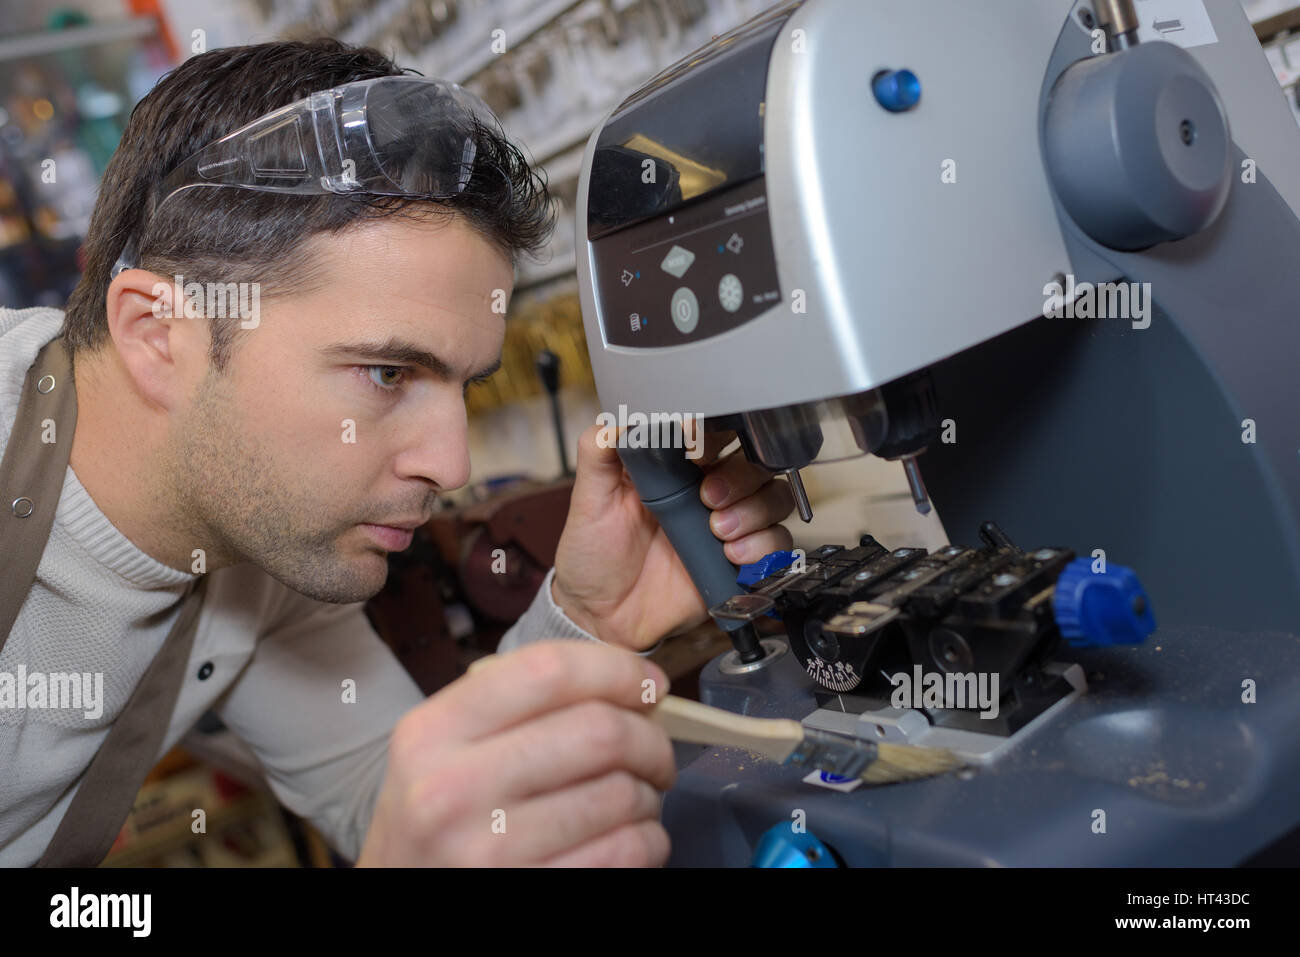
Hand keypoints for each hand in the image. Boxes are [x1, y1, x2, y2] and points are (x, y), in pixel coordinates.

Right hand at [357, 641, 674, 866]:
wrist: (401, 893)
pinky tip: (631, 835)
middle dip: (649, 738)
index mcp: (434, 732)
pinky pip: (626, 851)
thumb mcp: (441, 747)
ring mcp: (489, 853)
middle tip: (655, 752)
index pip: (548, 671)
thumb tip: (624, 681)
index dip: (617, 669)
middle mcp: (453, 790)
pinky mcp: (530, 895)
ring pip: (621, 794)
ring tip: (636, 797)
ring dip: (648, 794)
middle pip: (599, 731)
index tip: (648, 684)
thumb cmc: (437, 816)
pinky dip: (648, 838)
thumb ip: (514, 704)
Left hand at [551, 425, 794, 650]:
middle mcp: (710, 492)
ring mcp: (729, 526)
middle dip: (741, 477)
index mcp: (678, 468)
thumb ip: (598, 451)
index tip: (698, 450)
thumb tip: (620, 419)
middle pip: (756, 463)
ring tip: (718, 531)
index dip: (717, 436)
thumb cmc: (593, 554)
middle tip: (709, 498)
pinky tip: (731, 556)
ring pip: (775, 498)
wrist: (601, 615)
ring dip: (755, 511)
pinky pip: (777, 545)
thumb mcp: (587, 498)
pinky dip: (763, 547)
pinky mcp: (740, 562)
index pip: (718, 433)